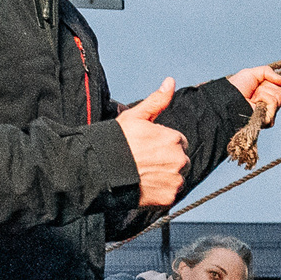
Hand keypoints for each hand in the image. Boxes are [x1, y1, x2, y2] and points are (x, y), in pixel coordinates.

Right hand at [117, 81, 188, 206]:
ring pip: (176, 178)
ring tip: (143, 174)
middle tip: (143, 162)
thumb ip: (157, 100)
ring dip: (165, 177)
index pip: (177, 142)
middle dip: (166, 161)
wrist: (101, 171)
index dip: (161, 145)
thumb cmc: (117, 142)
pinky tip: (145, 186)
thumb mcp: (136, 117)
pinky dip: (161, 192)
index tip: (146, 148)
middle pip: (179, 161)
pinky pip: (170, 194)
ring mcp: (175, 181)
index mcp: (174, 139)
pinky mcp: (169, 198)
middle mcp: (179, 160)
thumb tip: (171, 81)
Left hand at [231, 66, 280, 125]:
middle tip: (255, 92)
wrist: (228, 98)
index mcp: (268, 96)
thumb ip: (268, 72)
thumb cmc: (237, 87)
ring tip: (253, 98)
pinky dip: (264, 97)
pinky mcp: (269, 120)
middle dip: (268, 87)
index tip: (260, 84)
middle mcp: (270, 106)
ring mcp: (270, 113)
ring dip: (264, 92)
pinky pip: (274, 101)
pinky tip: (255, 102)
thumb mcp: (252, 73)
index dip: (272, 83)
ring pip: (280, 96)